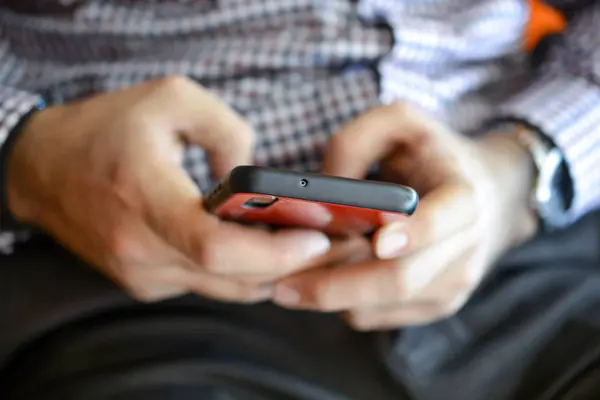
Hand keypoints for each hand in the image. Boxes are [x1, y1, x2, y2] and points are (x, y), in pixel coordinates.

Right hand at [6, 76, 362, 301]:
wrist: (43, 168)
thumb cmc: (107, 128)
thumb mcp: (172, 99)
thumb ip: (228, 130)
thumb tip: (257, 181)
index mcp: (144, 196)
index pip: (216, 248)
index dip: (274, 251)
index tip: (317, 239)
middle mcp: (140, 248)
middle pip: (231, 279)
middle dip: (291, 267)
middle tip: (333, 246)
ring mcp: (141, 273)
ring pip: (224, 290)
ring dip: (270, 273)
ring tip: (307, 246)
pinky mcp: (143, 282)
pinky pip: (205, 286)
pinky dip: (240, 273)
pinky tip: (261, 249)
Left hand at [273, 104, 537, 328]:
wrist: (489, 195)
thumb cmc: (432, 154)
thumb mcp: (399, 124)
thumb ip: (355, 142)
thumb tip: (321, 195)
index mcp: (463, 198)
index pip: (443, 220)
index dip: (412, 233)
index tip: (377, 241)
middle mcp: (466, 248)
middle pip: (399, 280)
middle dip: (337, 287)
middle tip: (282, 286)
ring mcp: (454, 284)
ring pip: (382, 306)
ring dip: (332, 298)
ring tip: (289, 282)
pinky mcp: (436, 304)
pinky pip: (378, 316)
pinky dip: (344, 304)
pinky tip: (322, 280)